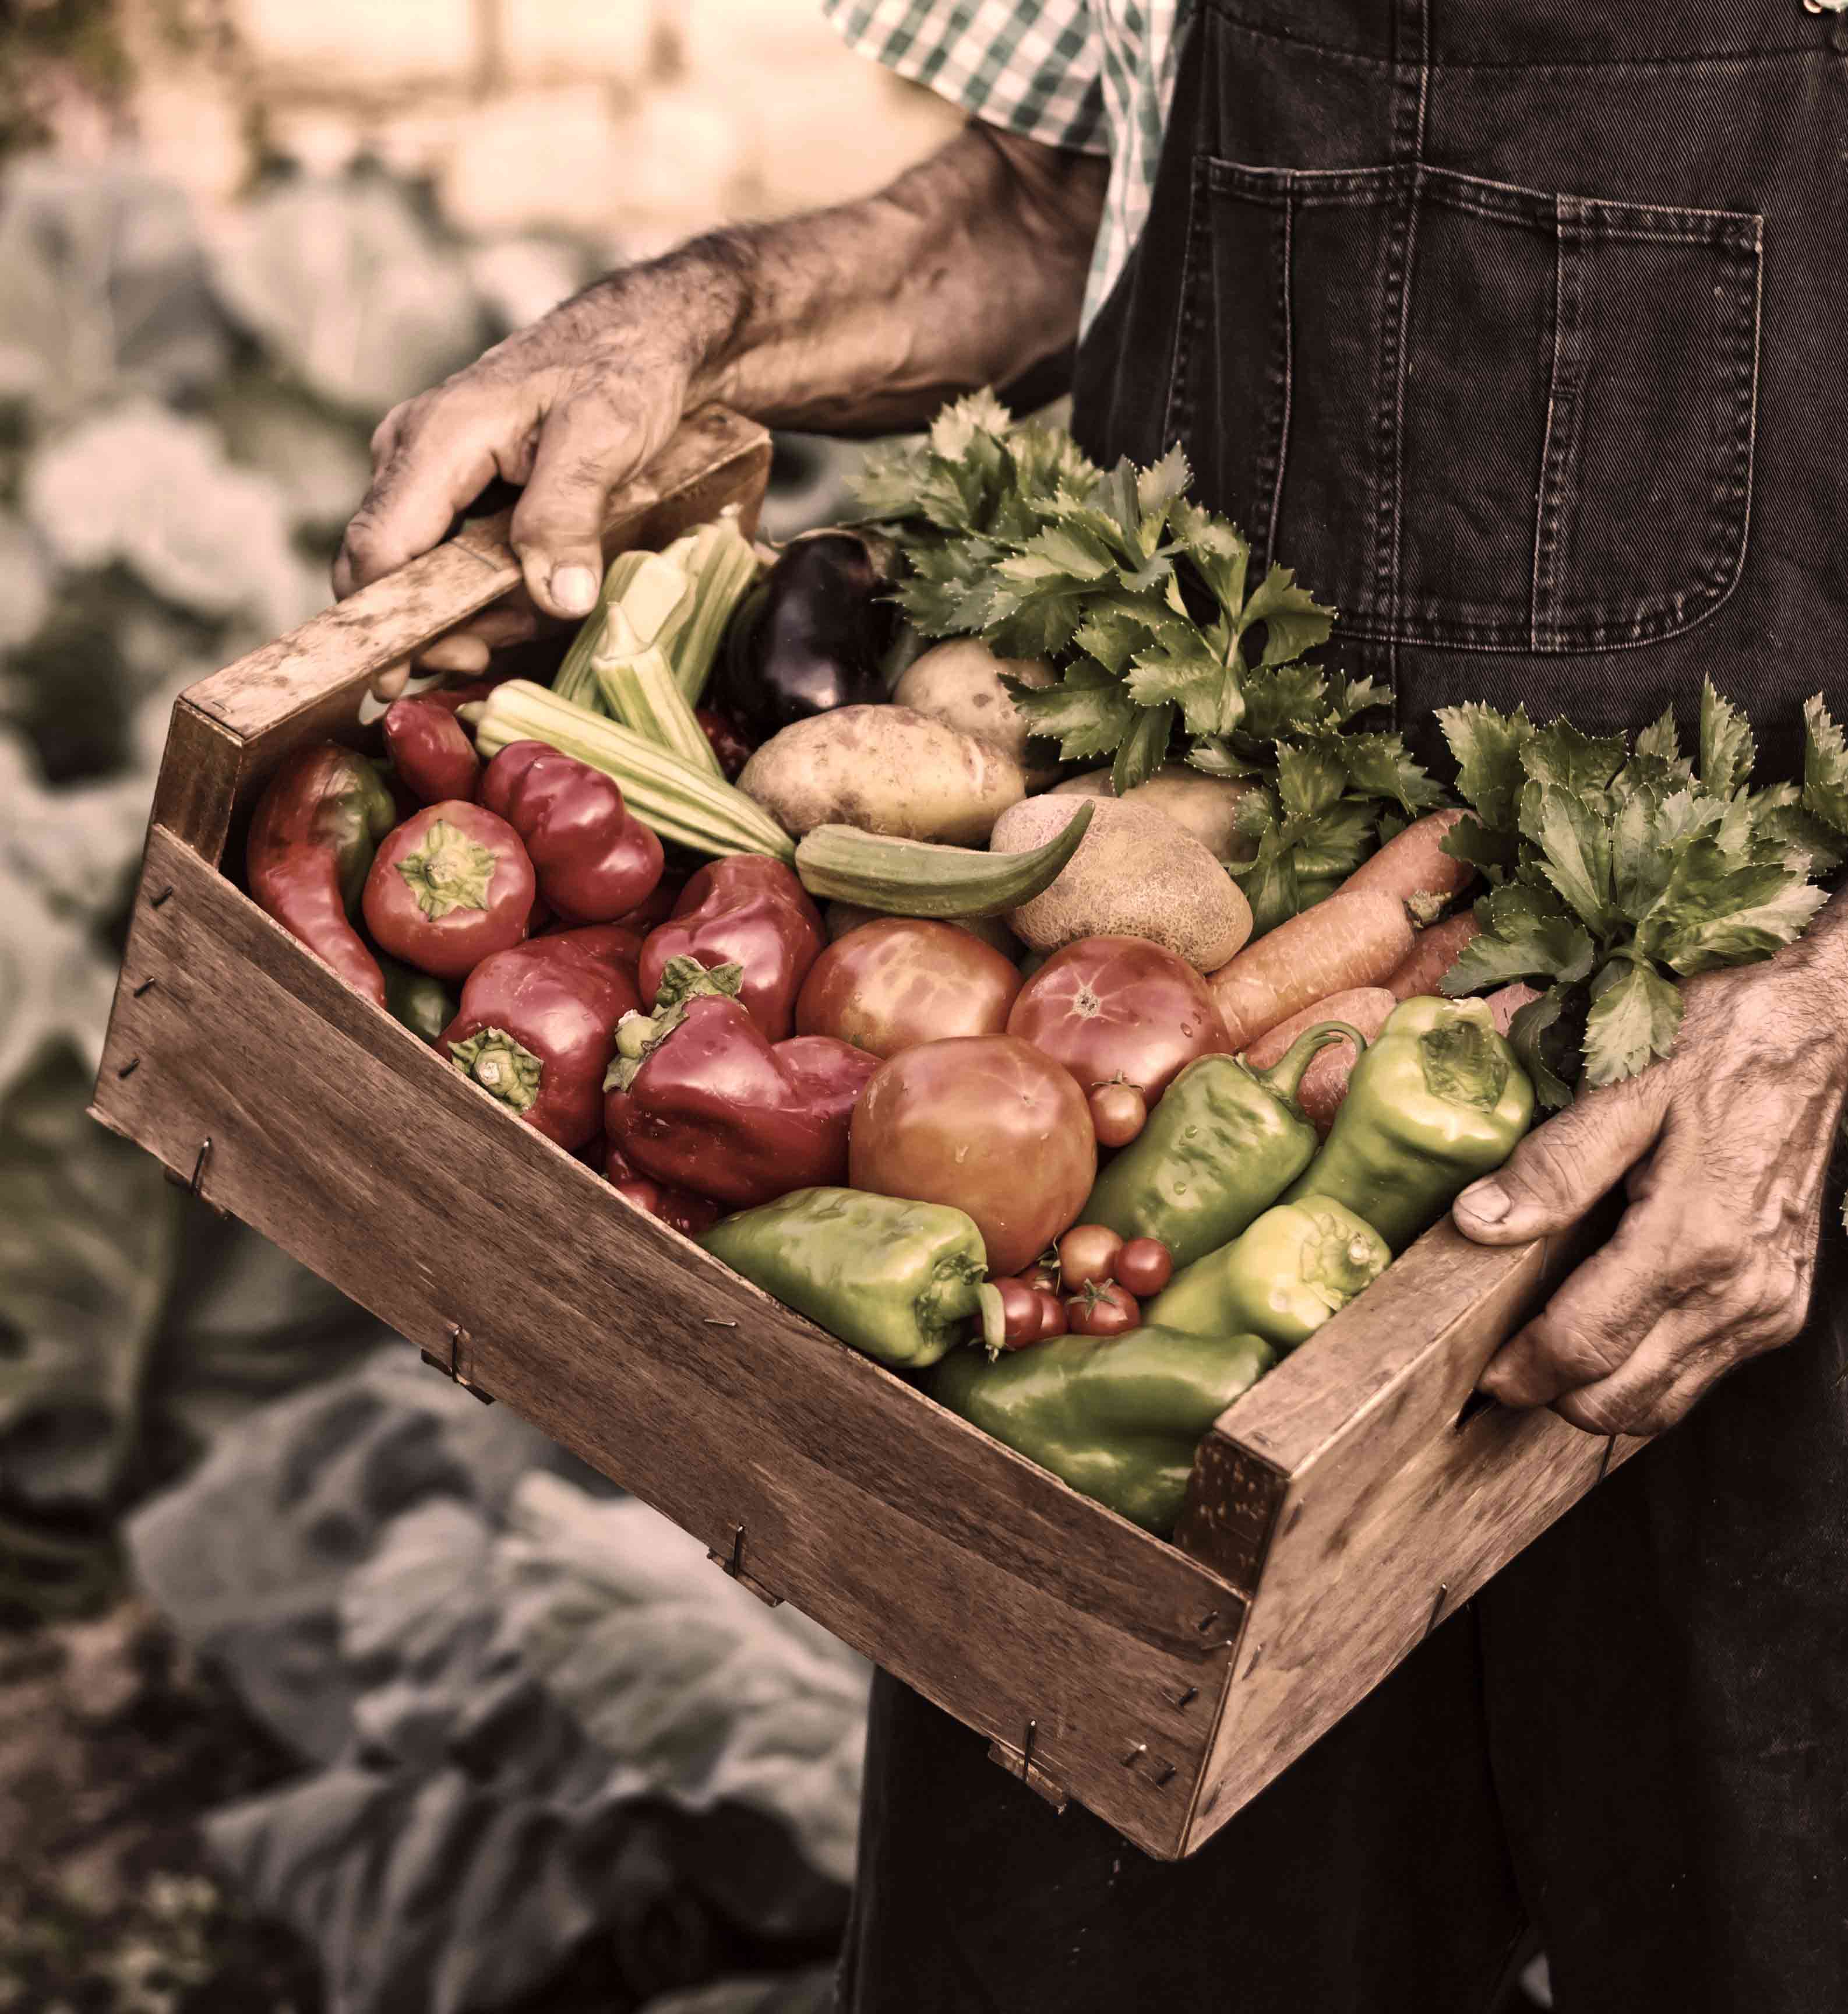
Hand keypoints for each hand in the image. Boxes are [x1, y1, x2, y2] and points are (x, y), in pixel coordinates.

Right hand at [334, 268, 718, 684]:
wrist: (640, 335)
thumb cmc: (621, 371)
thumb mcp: (604, 436)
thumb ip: (569, 514)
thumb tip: (557, 598)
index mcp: (436, 440)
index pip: (378, 549)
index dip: (384, 623)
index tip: (400, 679)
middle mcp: (413, 455)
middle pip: (388, 569)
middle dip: (436, 624)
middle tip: (489, 656)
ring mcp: (430, 472)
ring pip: (425, 572)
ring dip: (479, 609)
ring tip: (542, 601)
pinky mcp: (455, 488)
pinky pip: (452, 557)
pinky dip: (494, 587)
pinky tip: (541, 582)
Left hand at [1451, 953, 1847, 1435]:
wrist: (1812, 1034)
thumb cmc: (1716, 1046)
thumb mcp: (1624, 1089)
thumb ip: (1553, 1168)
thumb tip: (1477, 1224)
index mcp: (1694, 1239)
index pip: (1587, 1347)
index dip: (1522, 1369)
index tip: (1478, 1369)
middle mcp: (1740, 1291)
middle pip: (1621, 1400)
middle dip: (1552, 1394)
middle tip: (1500, 1364)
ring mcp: (1768, 1307)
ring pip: (1662, 1403)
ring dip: (1597, 1395)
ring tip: (1544, 1352)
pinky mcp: (1781, 1307)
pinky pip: (1700, 1375)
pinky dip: (1645, 1374)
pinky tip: (1609, 1334)